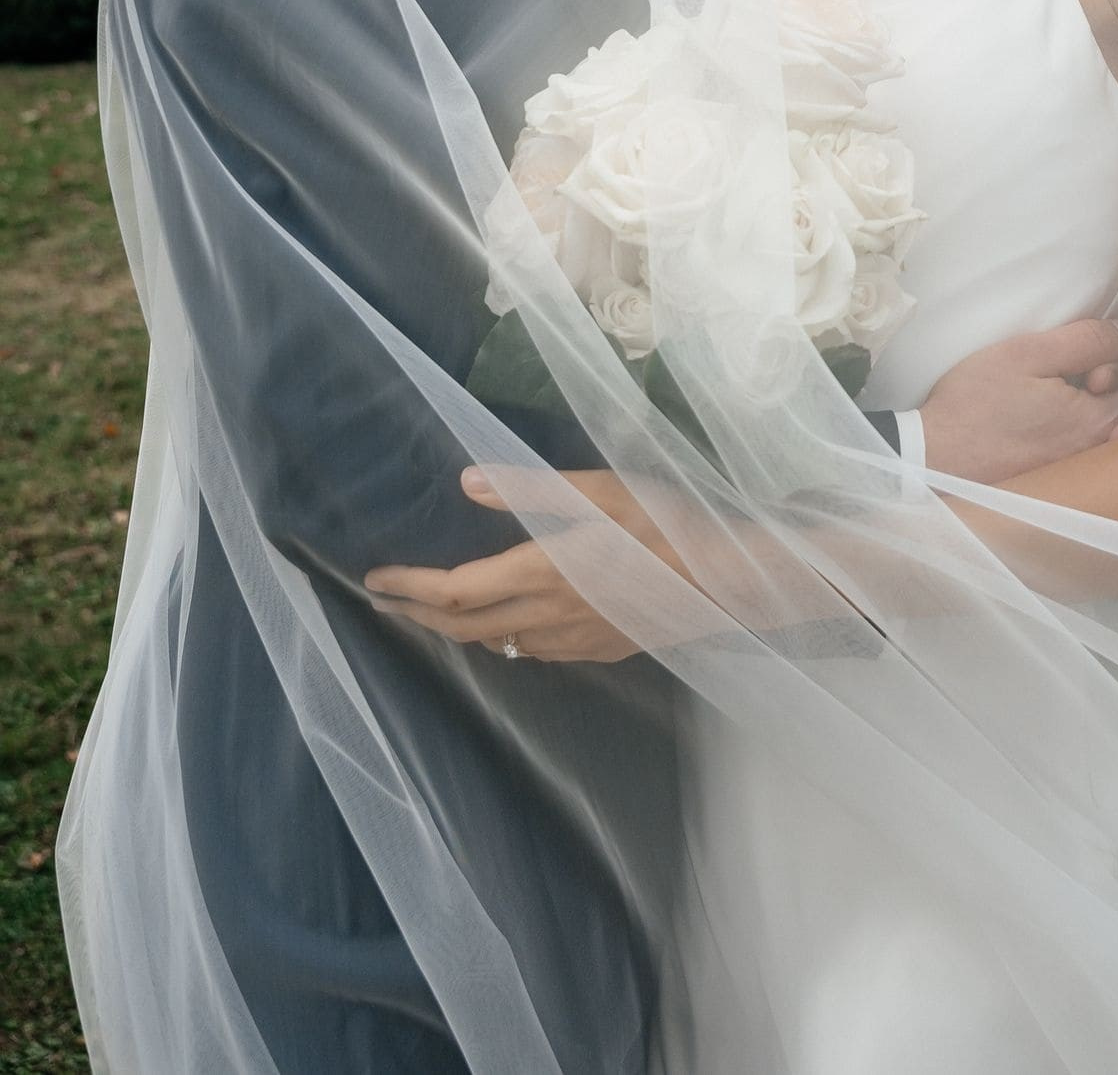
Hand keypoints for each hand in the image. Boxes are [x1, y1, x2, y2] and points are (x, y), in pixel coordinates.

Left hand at [364, 468, 675, 664]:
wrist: (726, 583)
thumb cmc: (665, 524)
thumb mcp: (600, 490)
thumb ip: (531, 487)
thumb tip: (467, 482)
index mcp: (540, 573)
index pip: (454, 591)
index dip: (408, 590)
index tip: (373, 583)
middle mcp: (546, 617)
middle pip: (464, 628)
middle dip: (418, 617)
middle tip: (387, 604)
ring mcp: (572, 642)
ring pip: (497, 646)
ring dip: (457, 631)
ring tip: (437, 613)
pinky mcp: (599, 650)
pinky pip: (533, 653)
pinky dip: (502, 640)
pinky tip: (508, 627)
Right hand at [916, 315, 1117, 484]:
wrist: (936, 457)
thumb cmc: (976, 402)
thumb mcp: (1027, 354)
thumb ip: (1085, 341)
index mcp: (1094, 418)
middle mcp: (1095, 448)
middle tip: (1094, 352)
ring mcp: (1077, 464)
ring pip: (1117, 421)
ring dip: (1112, 393)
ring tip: (1082, 374)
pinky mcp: (1059, 472)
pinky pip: (1096, 439)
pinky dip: (1099, 416)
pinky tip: (1077, 400)